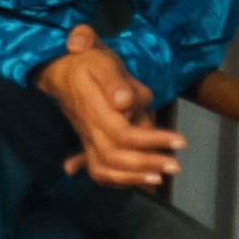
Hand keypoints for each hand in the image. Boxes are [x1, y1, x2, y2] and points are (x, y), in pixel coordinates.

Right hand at [36, 23, 184, 187]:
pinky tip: (139, 179)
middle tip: (175, 165)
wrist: (58, 68)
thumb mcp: (101, 59)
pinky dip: (117, 179)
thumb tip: (124, 103)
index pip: (122, 133)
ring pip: (103, 168)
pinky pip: (98, 169)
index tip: (179, 140)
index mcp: (93, 108)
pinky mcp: (89, 142)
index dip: (152, 141)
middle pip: (114, 156)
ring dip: (132, 178)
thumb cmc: (87, 62)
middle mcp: (88, 128)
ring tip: (159, 178)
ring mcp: (86, 138)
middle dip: (147, 164)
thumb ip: (113, 80)